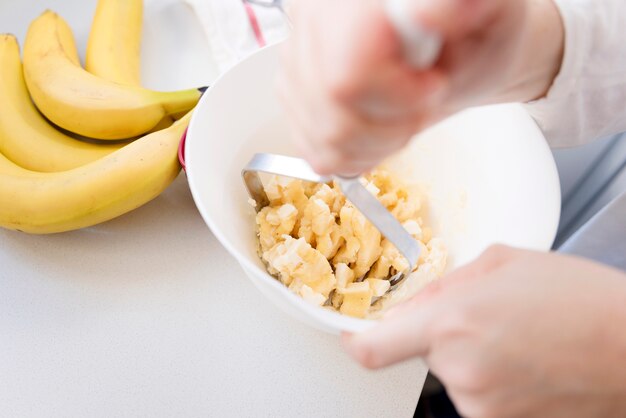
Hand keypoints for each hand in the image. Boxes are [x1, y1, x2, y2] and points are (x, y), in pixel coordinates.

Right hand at [278, 0, 563, 174]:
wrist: (463, 50)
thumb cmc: (477, 33)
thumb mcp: (486, 12)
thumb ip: (457, 8)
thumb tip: (426, 11)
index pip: (345, 74)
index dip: (394, 98)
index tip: (430, 86)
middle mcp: (312, 18)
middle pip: (329, 106)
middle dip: (387, 125)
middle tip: (420, 104)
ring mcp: (298, 57)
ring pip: (320, 133)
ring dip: (373, 143)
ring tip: (403, 116)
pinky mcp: (296, 91)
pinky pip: (311, 146)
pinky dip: (353, 153)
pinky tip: (377, 130)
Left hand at [342, 246, 625, 417]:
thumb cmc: (580, 300)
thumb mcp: (504, 264)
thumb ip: (447, 285)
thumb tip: (414, 307)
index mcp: (452, 322)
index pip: (373, 349)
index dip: (353, 340)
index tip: (351, 332)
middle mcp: (460, 371)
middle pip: (423, 352)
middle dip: (445, 334)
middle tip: (488, 319)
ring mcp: (482, 406)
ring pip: (455, 375)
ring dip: (473, 357)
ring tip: (519, 340)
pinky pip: (480, 397)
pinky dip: (494, 379)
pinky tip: (528, 362)